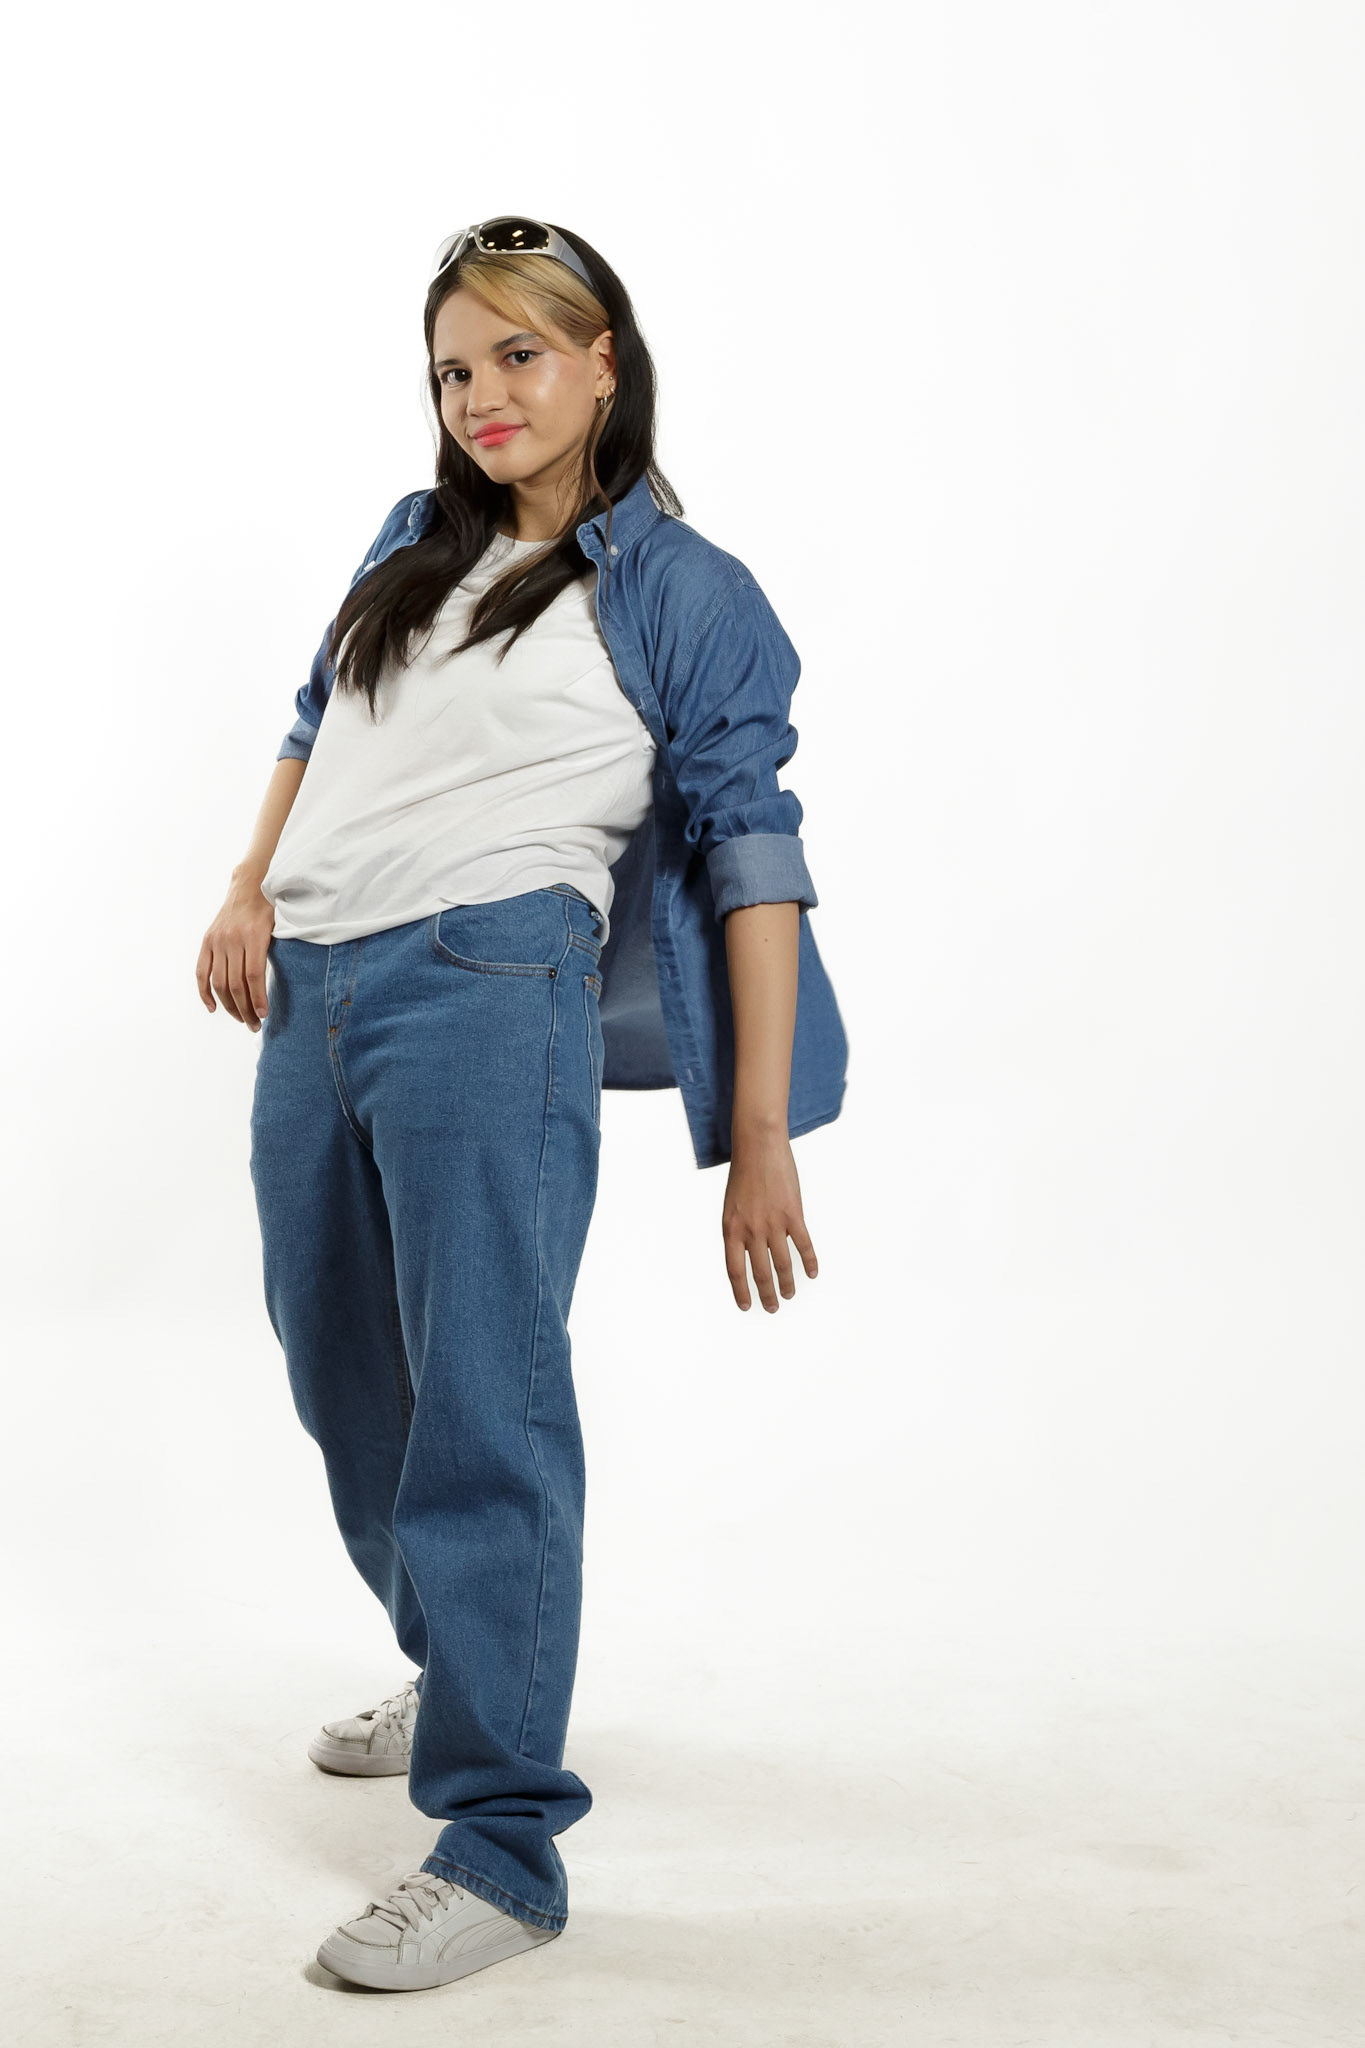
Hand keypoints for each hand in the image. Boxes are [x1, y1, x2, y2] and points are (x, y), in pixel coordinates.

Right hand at [197, 876, 275, 1031]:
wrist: (250, 884)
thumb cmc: (272, 907)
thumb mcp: (281, 925)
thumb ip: (278, 951)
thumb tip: (282, 984)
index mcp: (254, 936)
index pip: (254, 976)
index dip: (258, 999)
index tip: (264, 1015)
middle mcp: (232, 939)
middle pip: (236, 984)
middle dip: (245, 1009)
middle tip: (254, 1025)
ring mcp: (217, 941)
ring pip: (220, 982)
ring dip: (230, 1006)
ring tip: (242, 1020)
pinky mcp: (207, 941)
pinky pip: (202, 972)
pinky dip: (205, 992)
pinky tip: (213, 1008)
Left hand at [722, 1127, 818, 1311]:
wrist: (758, 1147)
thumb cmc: (744, 1174)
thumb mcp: (732, 1206)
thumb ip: (740, 1230)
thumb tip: (752, 1251)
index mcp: (731, 1229)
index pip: (735, 1270)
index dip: (741, 1291)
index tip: (747, 1305)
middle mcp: (751, 1230)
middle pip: (760, 1272)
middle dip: (767, 1294)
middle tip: (772, 1307)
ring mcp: (773, 1223)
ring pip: (782, 1264)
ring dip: (787, 1283)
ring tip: (790, 1295)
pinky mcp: (793, 1214)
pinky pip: (803, 1245)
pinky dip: (809, 1261)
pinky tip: (812, 1273)